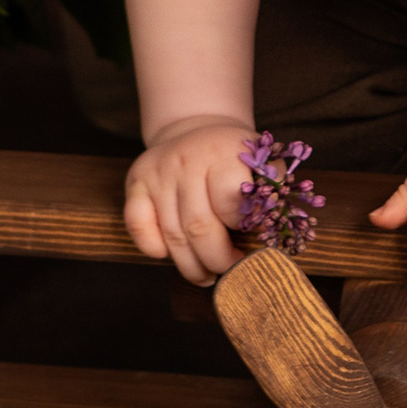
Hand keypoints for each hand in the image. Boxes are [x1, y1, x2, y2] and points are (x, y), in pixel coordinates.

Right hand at [123, 117, 260, 284]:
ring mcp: (158, 173)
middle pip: (199, 226)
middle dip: (218, 259)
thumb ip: (271, 191)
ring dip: (191, 265)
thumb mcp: (260, 161)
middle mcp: (186, 161)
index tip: (253, 239)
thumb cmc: (234, 157)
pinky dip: (152, 247)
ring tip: (207, 276)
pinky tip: (170, 255)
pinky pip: (137, 225)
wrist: (196, 131)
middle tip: (231, 270)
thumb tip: (269, 231)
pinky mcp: (135, 183)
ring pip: (172, 234)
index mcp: (222, 152)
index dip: (242, 227)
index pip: (230, 201)